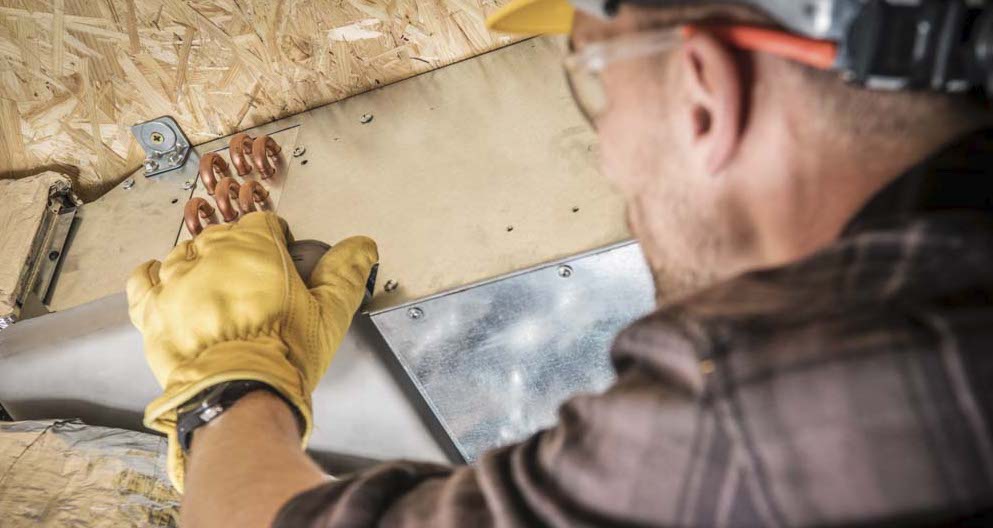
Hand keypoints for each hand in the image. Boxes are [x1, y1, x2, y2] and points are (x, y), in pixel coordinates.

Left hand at [126, 211, 377, 490]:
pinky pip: (143, 277)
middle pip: (222, 237)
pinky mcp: (152, 308)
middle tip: (251, 284)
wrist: (239, 393)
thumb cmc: (285, 352)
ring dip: (199, 264)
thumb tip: (363, 245)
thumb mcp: (329, 313)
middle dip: (237, 253)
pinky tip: (162, 276)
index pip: (262, 224)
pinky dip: (152, 274)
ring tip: (214, 289)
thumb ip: (346, 273)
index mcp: (254, 246)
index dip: (274, 240)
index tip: (280, 259)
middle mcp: (211, 253)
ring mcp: (176, 279)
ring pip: (185, 254)